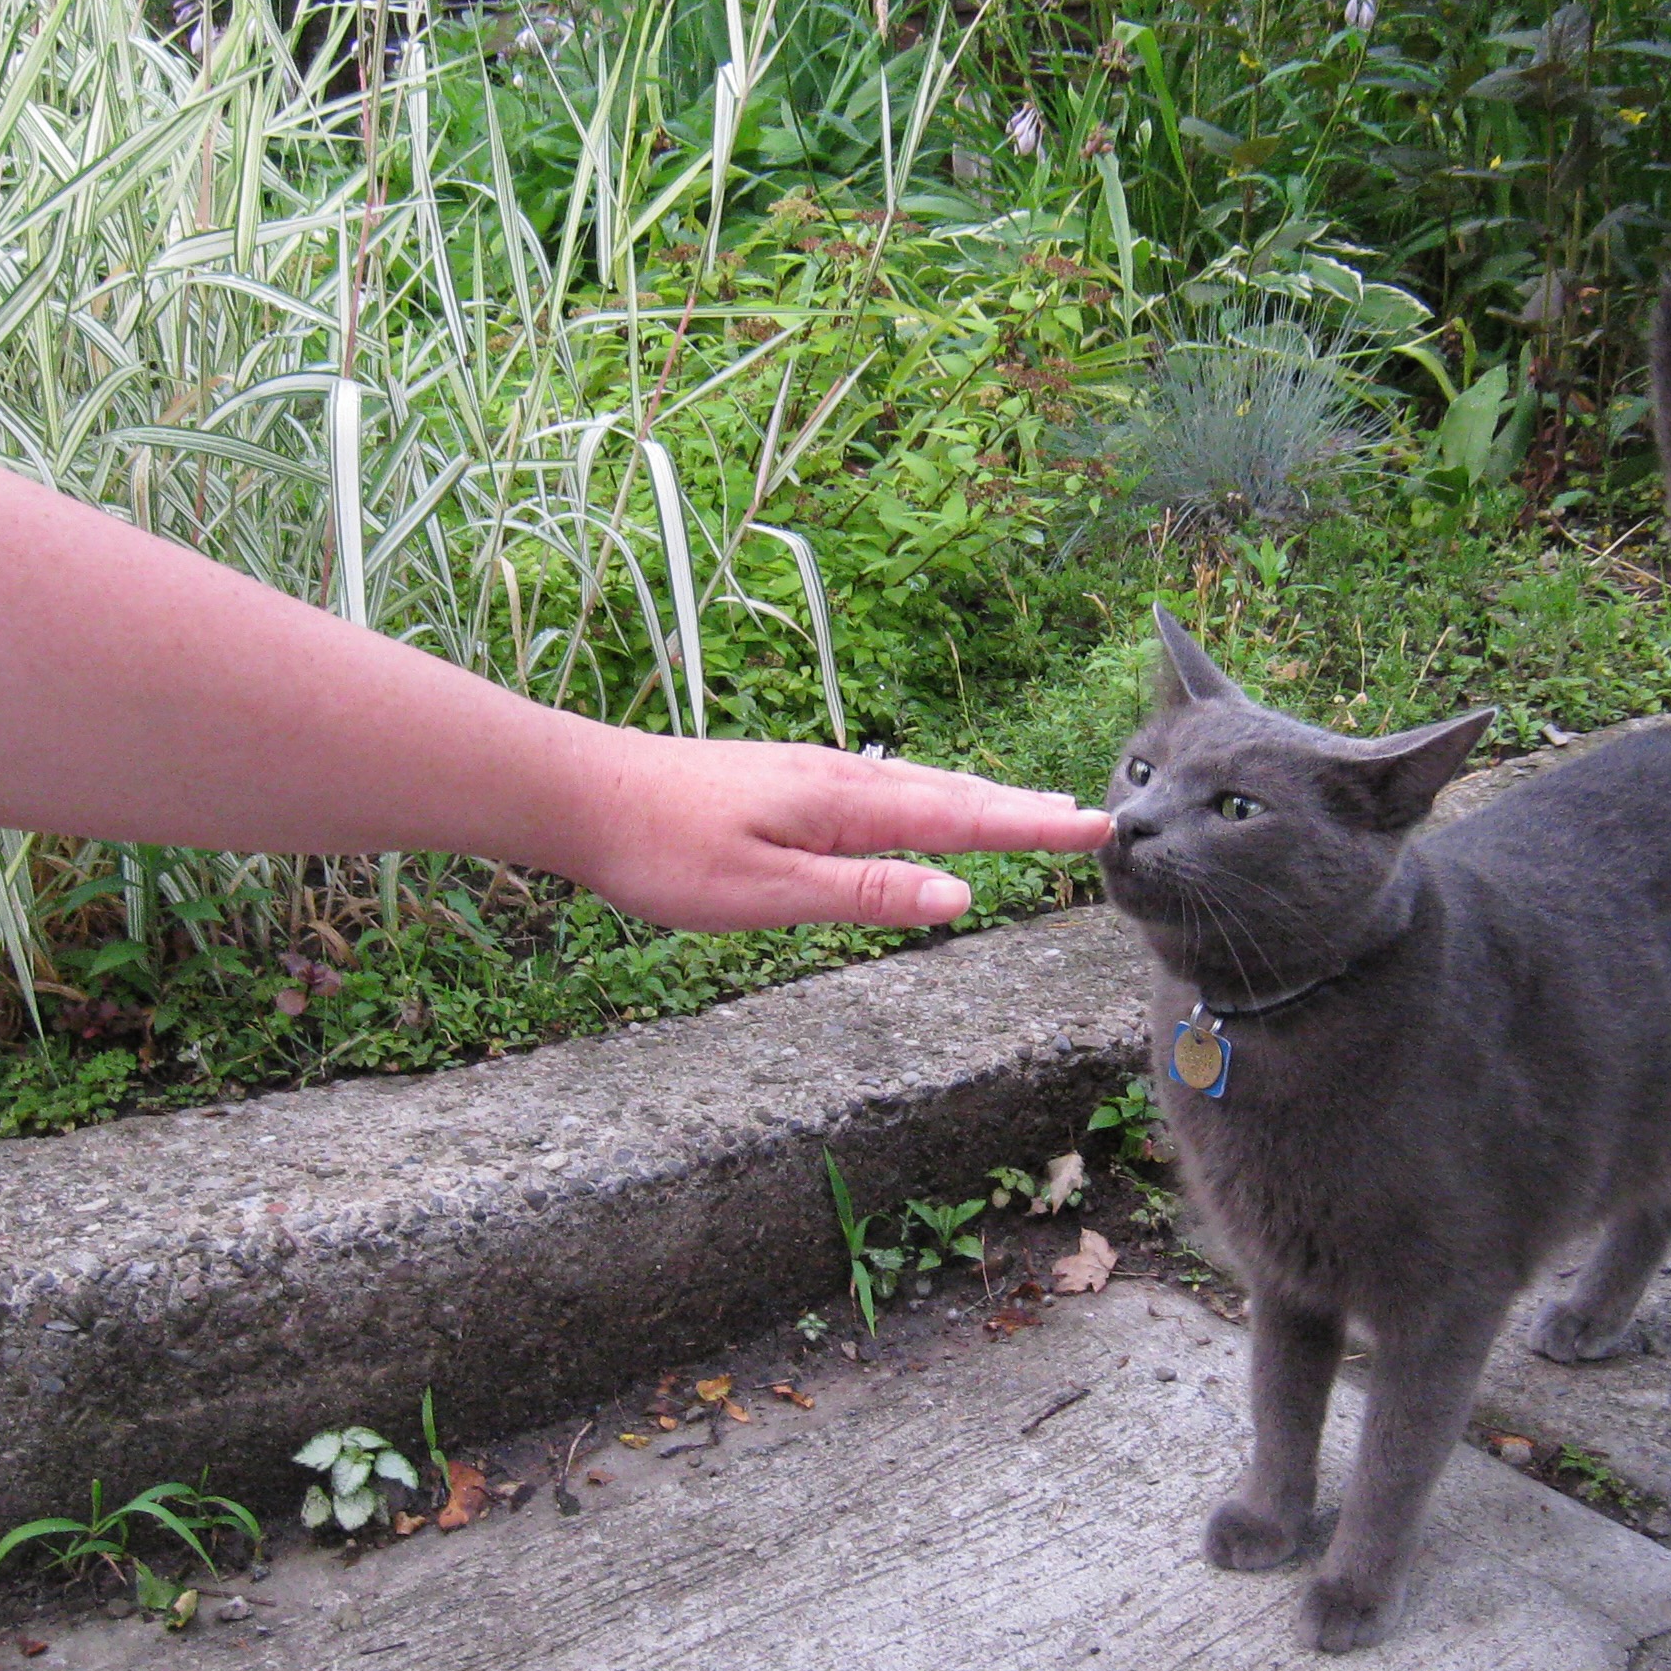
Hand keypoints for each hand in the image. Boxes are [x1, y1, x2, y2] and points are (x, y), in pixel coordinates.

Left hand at [554, 729, 1112, 930]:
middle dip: (1019, 807)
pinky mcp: (780, 782)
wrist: (576, 792)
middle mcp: (836, 778)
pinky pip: (877, 788)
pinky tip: (915, 806)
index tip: (1094, 829)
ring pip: (913, 786)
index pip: (962, 817)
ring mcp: (807, 775)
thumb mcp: (767, 891)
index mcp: (844, 804)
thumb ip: (865, 893)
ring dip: (975, 797)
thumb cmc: (661, 850)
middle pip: (950, 792)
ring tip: (1023, 808)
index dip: (1032, 827)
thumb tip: (958, 896)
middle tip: (1083, 818)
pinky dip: (924, 795)